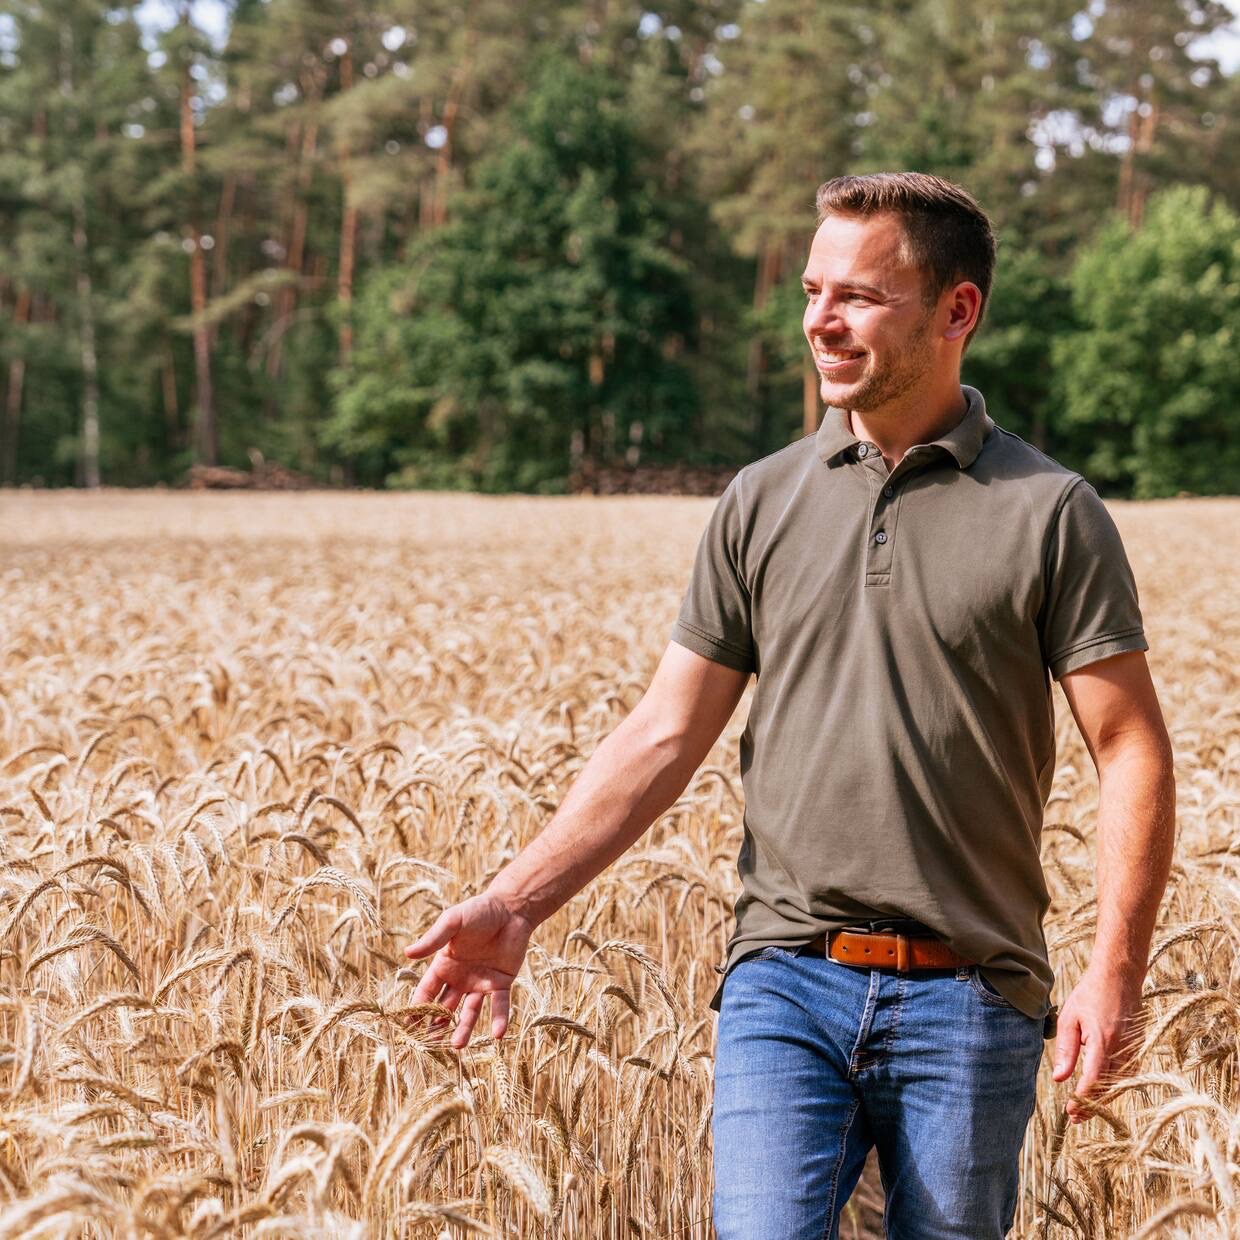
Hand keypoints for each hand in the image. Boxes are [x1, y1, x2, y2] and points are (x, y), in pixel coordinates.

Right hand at [403, 892, 535, 1048]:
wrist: (511, 908)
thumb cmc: (479, 911)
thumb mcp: (453, 922)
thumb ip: (433, 939)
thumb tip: (407, 954)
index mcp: (444, 965)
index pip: (426, 992)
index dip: (416, 1009)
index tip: (406, 1028)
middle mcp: (460, 978)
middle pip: (444, 1007)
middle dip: (435, 1025)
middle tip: (428, 1045)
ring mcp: (480, 983)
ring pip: (469, 1012)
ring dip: (463, 1028)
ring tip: (457, 1045)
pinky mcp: (501, 983)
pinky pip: (499, 1005)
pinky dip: (498, 1019)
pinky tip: (498, 1034)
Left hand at [1051, 964, 1145, 1123]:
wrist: (1119, 976)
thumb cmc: (1090, 994)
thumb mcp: (1069, 1017)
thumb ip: (1066, 1049)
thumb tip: (1060, 1078)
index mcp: (1102, 1042)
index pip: (1093, 1081)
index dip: (1082, 1100)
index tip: (1071, 1112)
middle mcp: (1122, 1049)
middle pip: (1109, 1088)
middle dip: (1093, 1106)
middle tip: (1076, 1117)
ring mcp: (1134, 1049)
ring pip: (1121, 1084)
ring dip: (1105, 1098)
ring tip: (1086, 1108)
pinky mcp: (1139, 1047)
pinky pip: (1129, 1074)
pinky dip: (1116, 1085)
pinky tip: (1103, 1089)